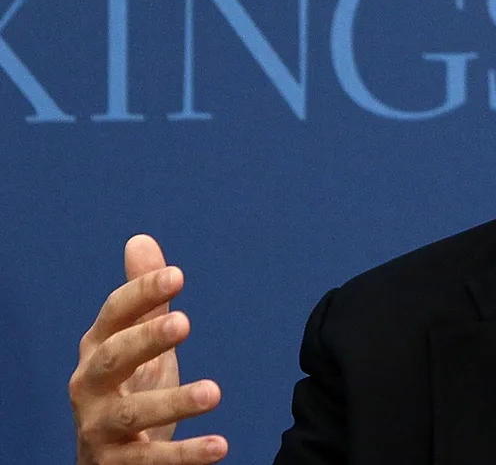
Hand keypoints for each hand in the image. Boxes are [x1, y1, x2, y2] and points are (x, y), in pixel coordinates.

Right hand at [69, 234, 227, 463]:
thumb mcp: (136, 343)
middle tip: (185, 322)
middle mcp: (90, 387)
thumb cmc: (126, 391)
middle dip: (144, 340)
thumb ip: (144, 300)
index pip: (114, 316)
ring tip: (215, 392)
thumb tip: (141, 240)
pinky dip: (183, 455)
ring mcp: (98, 428)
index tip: (178, 274)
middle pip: (111, 360)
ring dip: (172, 402)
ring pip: (130, 414)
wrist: (105, 461)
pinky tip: (219, 446)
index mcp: (97, 350)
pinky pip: (149, 462)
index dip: (140, 294)